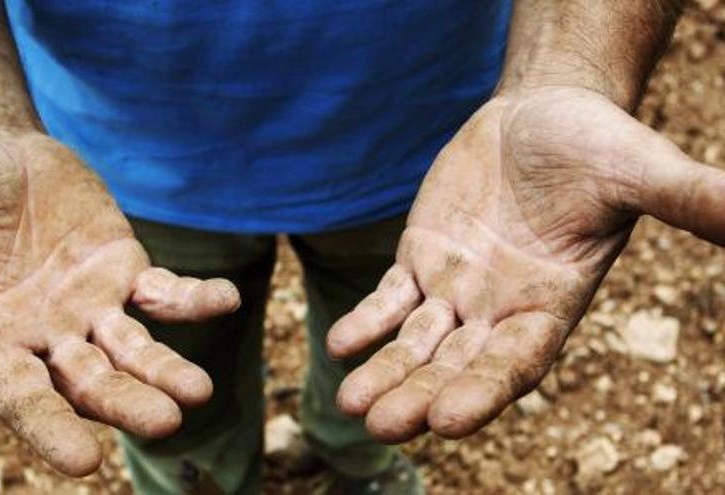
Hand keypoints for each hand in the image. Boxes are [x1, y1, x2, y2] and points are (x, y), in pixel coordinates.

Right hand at [0, 130, 239, 475]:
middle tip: (166, 422)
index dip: (51, 430)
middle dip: (127, 402)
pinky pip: (165, 291)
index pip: (25, 398)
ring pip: (135, 348)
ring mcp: (92, 305)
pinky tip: (225, 300)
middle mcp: (50, 336)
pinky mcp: (125, 268)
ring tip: (198, 393)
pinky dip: (194, 299)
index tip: (83, 462)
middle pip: (93, 382)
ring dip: (166, 369)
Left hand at [328, 87, 724, 442]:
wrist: (542, 115)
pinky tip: (341, 343)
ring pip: (416, 343)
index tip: (450, 422)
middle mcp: (500, 309)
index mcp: (551, 305)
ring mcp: (457, 288)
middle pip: (456, 365)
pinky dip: (367, 320)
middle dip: (420, 395)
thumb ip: (691, 199)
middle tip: (382, 425)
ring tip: (351, 404)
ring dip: (386, 372)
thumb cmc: (596, 143)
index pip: (516, 362)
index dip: (484, 391)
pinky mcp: (422, 258)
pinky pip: (390, 298)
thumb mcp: (640, 170)